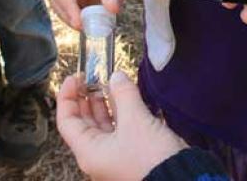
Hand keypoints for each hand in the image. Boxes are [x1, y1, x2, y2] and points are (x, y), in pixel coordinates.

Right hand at [50, 0, 140, 29]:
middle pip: (57, 0)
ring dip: (74, 19)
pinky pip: (73, 13)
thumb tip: (111, 8)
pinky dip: (81, 20)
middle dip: (69, 16)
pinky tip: (93, 24)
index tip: (79, 23)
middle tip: (85, 28)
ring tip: (92, 27)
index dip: (67, 7)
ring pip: (63, 9)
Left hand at [57, 72, 187, 179]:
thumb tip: (116, 77)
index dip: (67, 97)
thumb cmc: (151, 158)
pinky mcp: (131, 154)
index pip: (66, 121)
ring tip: (109, 82)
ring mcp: (114, 156)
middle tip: (92, 77)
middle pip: (83, 123)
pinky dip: (120, 112)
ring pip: (102, 125)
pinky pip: (119, 130)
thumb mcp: (136, 120)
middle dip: (87, 98)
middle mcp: (98, 156)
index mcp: (89, 152)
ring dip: (104, 103)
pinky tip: (126, 97)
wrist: (180, 179)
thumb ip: (123, 94)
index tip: (74, 77)